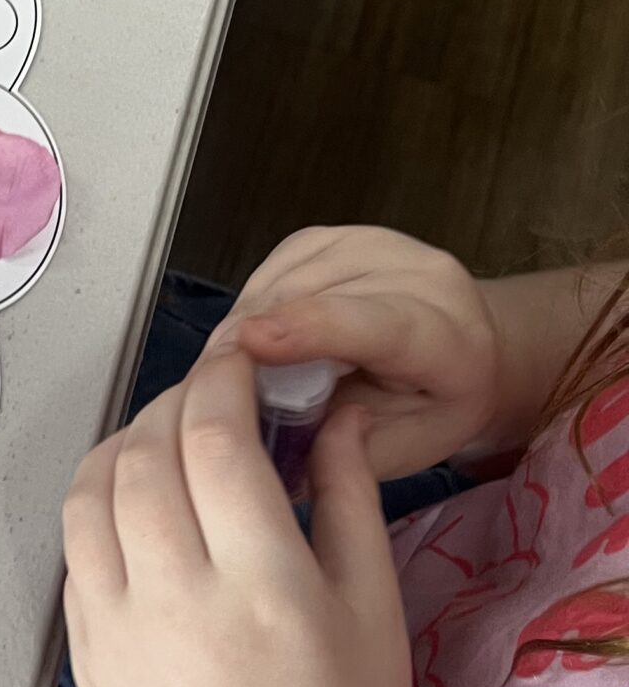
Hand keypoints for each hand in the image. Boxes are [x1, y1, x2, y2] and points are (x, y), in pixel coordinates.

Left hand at [63, 348, 409, 686]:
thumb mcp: (373, 611)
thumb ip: (349, 498)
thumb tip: (334, 413)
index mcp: (264, 587)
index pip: (215, 442)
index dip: (220, 380)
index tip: (238, 360)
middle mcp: (179, 602)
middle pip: (147, 456)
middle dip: (173, 403)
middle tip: (207, 394)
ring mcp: (118, 631)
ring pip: (91, 495)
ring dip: (124, 444)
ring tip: (164, 436)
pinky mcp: (84, 655)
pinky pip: (74, 551)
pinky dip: (98, 504)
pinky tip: (134, 499)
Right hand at [200, 224, 500, 479]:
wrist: (471, 351)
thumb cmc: (435, 408)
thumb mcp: (403, 450)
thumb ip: (342, 451)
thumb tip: (269, 443)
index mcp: (448, 340)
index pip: (375, 324)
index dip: (310, 328)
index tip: (249, 343)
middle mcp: (420, 275)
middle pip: (310, 299)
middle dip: (248, 344)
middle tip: (215, 394)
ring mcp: (377, 243)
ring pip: (282, 280)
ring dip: (243, 326)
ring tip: (237, 371)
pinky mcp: (336, 235)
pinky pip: (272, 268)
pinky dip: (251, 306)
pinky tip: (257, 337)